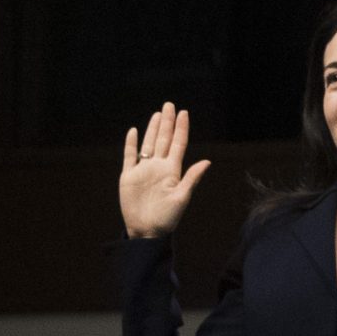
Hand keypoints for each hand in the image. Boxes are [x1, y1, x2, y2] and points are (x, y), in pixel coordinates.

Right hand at [119, 104, 211, 238]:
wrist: (147, 230)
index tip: (184, 113)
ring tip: (158, 114)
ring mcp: (144, 170)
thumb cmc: (168, 217)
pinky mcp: (129, 176)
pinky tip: (135, 131)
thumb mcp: (182, 197)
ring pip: (148, 144)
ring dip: (152, 129)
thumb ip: (192, 178)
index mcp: (173, 170)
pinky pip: (130, 156)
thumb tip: (207, 161)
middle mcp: (158, 167)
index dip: (181, 128)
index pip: (178, 144)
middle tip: (169, 105)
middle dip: (167, 122)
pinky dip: (132, 144)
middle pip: (163, 139)